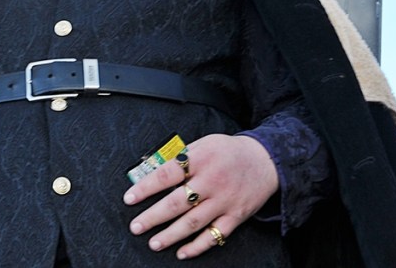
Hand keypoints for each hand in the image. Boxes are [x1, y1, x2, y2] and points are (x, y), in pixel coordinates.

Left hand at [123, 133, 278, 259]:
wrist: (265, 160)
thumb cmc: (228, 151)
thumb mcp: (203, 143)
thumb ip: (181, 158)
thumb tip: (153, 172)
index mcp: (200, 158)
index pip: (167, 174)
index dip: (146, 188)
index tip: (129, 198)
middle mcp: (211, 181)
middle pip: (177, 203)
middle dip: (153, 217)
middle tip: (136, 226)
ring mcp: (224, 200)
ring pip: (193, 222)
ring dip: (171, 235)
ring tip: (154, 243)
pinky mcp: (235, 216)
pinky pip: (214, 235)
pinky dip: (197, 246)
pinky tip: (182, 252)